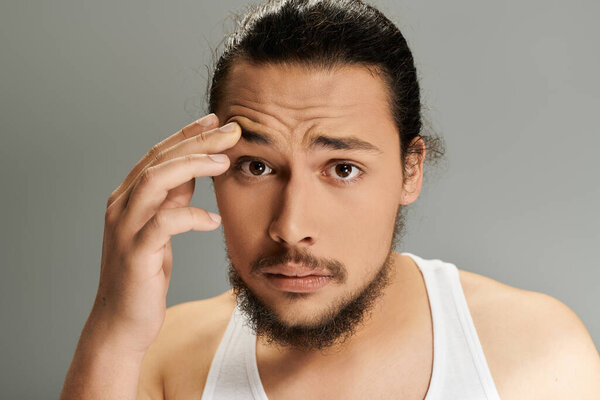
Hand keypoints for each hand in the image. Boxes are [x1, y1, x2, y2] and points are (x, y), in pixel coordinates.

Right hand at [87, 114, 239, 354]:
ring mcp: (125, 228)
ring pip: (156, 181)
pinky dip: (191, 216)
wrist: (121, 323)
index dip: (187, 135)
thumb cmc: (143, 275)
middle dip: (197, 141)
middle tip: (231, 130)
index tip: (216, 121)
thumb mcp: (160, 229)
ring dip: (192, 166)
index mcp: (127, 198)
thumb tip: (193, 172)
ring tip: (224, 162)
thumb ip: (171, 200)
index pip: (158, 155)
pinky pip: (164, 223)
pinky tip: (213, 221)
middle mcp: (121, 206)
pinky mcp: (135, 253)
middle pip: (159, 160)